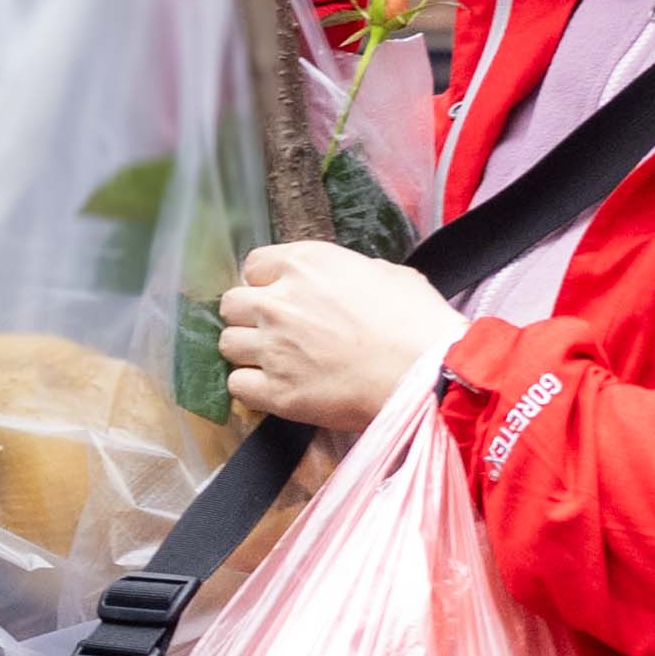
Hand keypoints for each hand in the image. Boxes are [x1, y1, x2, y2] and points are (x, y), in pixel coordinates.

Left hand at [216, 240, 455, 437]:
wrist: (426, 373)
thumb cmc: (417, 321)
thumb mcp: (386, 274)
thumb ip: (347, 274)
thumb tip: (341, 285)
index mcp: (304, 263)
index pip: (253, 265)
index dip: (266, 282)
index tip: (280, 296)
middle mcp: (278, 301)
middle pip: (232, 304)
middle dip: (249, 316)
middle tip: (274, 331)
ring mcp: (273, 347)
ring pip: (228, 344)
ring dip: (247, 352)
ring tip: (274, 362)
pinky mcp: (277, 391)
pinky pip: (238, 385)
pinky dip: (251, 387)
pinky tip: (273, 387)